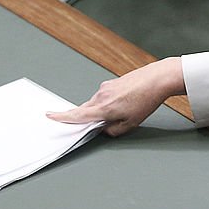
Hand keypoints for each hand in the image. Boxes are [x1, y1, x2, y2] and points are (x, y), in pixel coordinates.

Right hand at [47, 58, 185, 135]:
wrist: (158, 78)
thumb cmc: (147, 100)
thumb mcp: (131, 123)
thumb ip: (114, 130)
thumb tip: (104, 129)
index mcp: (103, 108)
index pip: (77, 115)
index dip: (62, 117)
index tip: (50, 116)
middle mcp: (101, 96)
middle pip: (84, 109)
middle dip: (85, 117)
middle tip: (91, 123)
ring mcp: (105, 87)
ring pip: (95, 102)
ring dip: (101, 109)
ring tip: (122, 111)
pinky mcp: (111, 82)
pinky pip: (103, 95)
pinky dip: (108, 101)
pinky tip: (124, 102)